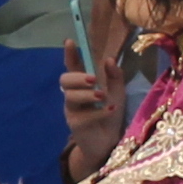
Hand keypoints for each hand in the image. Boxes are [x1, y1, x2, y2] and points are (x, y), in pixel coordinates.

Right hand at [57, 52, 125, 174]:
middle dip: (77, 77)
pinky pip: (84, 115)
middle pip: (65, 80)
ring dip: (87, 94)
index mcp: (82, 85)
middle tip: (93, 79)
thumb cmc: (111, 114)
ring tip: (102, 96)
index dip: (70, 54)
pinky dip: (99, 112)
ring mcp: (72, 110)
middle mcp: (73, 95)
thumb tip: (109, 59)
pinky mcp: (75, 124)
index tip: (70, 41)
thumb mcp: (118, 92)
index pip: (73, 66)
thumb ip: (114, 76)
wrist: (109, 142)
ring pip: (70, 96)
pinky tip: (110, 110)